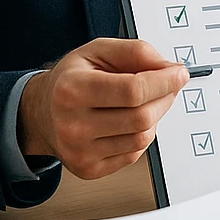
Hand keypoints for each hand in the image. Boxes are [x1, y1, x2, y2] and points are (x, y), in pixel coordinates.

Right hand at [17, 38, 187, 179]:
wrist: (41, 113)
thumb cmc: (71, 79)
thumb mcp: (99, 50)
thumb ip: (137, 52)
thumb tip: (170, 69)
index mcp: (72, 89)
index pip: (133, 90)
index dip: (164, 81)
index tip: (179, 74)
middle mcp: (73, 124)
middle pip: (142, 117)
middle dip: (165, 97)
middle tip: (167, 85)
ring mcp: (80, 152)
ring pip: (143, 137)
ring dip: (155, 116)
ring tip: (145, 101)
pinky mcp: (89, 169)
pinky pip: (134, 153)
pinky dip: (141, 134)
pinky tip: (129, 120)